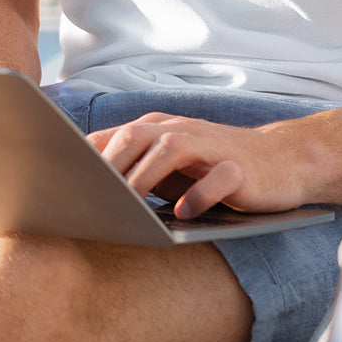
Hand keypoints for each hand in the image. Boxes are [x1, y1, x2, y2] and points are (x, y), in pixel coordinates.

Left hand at [88, 113, 311, 218]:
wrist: (281, 160)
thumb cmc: (215, 166)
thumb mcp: (171, 166)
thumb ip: (136, 171)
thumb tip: (86, 195)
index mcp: (160, 129)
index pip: (115, 136)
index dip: (86, 156)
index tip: (59, 181)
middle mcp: (182, 130)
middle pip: (136, 136)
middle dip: (109, 164)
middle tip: (86, 195)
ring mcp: (211, 146)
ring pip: (171, 148)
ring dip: (145, 175)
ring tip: (127, 204)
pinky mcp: (239, 168)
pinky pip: (216, 177)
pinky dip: (198, 194)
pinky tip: (185, 213)